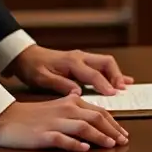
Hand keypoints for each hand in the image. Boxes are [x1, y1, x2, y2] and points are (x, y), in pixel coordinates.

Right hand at [0, 95, 128, 151]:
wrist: (5, 118)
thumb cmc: (31, 116)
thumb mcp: (56, 108)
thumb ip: (75, 111)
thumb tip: (95, 118)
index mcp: (70, 102)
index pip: (98, 111)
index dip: (114, 122)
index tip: (123, 133)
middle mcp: (65, 110)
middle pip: (95, 118)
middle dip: (112, 130)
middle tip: (123, 141)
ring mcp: (54, 122)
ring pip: (83, 127)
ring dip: (100, 136)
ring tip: (111, 145)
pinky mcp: (42, 135)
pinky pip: (62, 139)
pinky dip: (75, 144)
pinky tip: (84, 149)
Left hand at [8, 46, 133, 95]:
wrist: (26, 56)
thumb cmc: (33, 68)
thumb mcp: (42, 79)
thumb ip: (60, 85)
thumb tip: (78, 92)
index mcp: (72, 62)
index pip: (93, 74)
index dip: (104, 84)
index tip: (113, 94)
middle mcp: (80, 57)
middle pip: (106, 63)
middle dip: (116, 76)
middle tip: (122, 90)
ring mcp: (82, 58)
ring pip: (106, 63)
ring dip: (116, 74)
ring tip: (125, 88)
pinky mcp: (82, 62)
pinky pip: (101, 66)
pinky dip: (112, 73)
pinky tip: (122, 81)